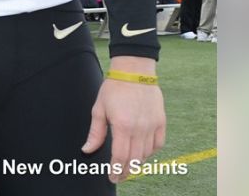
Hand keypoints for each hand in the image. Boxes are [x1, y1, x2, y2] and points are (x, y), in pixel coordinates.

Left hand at [82, 56, 166, 182]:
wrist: (134, 71)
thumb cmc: (113, 89)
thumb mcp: (98, 109)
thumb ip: (95, 133)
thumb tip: (87, 149)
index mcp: (122, 126)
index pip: (120, 157)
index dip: (116, 171)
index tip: (112, 178)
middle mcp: (140, 128)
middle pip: (134, 159)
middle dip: (126, 171)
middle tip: (119, 176)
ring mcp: (153, 125)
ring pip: (147, 154)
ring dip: (137, 162)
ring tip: (128, 165)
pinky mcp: (161, 122)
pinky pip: (158, 144)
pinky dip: (150, 152)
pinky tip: (142, 152)